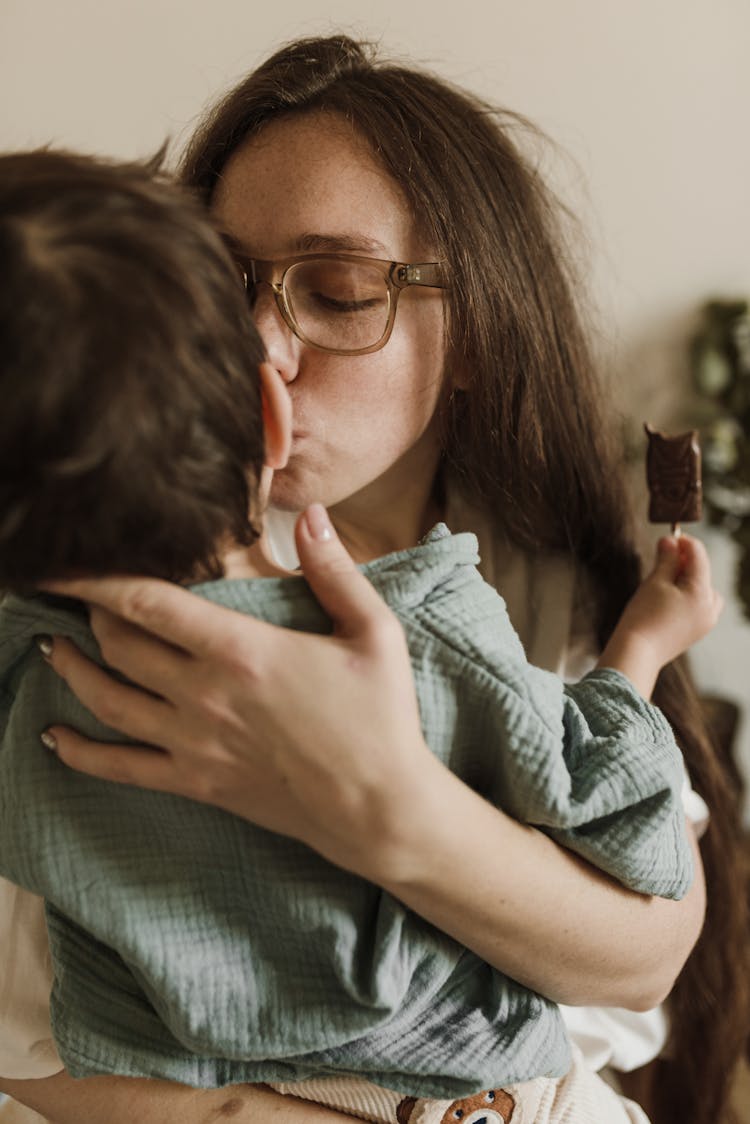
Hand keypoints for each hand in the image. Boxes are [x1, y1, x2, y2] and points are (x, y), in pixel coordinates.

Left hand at [39, 504, 432, 880]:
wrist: (377, 807)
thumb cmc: (380, 716)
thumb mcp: (373, 632)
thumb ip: (334, 571)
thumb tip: (312, 516)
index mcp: (242, 651)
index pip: (149, 603)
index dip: (99, 577)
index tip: (68, 561)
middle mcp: (204, 694)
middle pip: (119, 644)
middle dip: (92, 613)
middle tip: (85, 595)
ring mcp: (193, 742)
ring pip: (107, 700)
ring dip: (72, 670)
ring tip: (53, 647)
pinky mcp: (195, 782)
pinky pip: (120, 768)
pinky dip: (79, 752)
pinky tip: (53, 737)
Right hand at [598, 533, 722, 695]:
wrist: (637, 653)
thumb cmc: (643, 616)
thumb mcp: (655, 581)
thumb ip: (667, 558)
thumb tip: (670, 541)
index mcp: (702, 593)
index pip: (698, 555)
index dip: (683, 542)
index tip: (667, 538)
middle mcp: (710, 608)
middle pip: (702, 572)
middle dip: (684, 562)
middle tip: (661, 557)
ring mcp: (705, 621)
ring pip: (702, 589)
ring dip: (686, 579)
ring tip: (662, 580)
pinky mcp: (697, 631)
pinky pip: (698, 605)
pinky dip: (686, 596)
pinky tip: (666, 598)